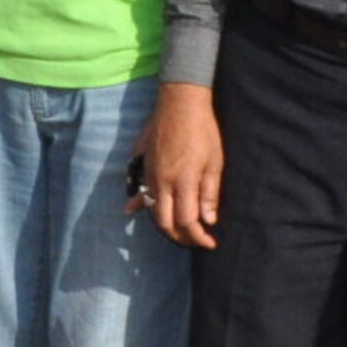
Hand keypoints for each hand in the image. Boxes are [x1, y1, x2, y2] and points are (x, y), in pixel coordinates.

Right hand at [138, 82, 222, 248]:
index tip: (210, 243)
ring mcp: (148, 173)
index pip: (187, 221)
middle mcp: (162, 181)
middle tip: (195, 241)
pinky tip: (131, 210)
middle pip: (165, 222)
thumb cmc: (203, 131)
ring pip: (151, 208)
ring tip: (177, 230)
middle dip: (180, 237)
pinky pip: (138, 189)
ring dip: (163, 224)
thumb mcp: (214, 162)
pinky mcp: (141, 164)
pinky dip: (138, 203)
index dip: (198, 237)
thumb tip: (209, 220)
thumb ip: (209, 193)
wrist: (179, 103)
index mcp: (183, 181)